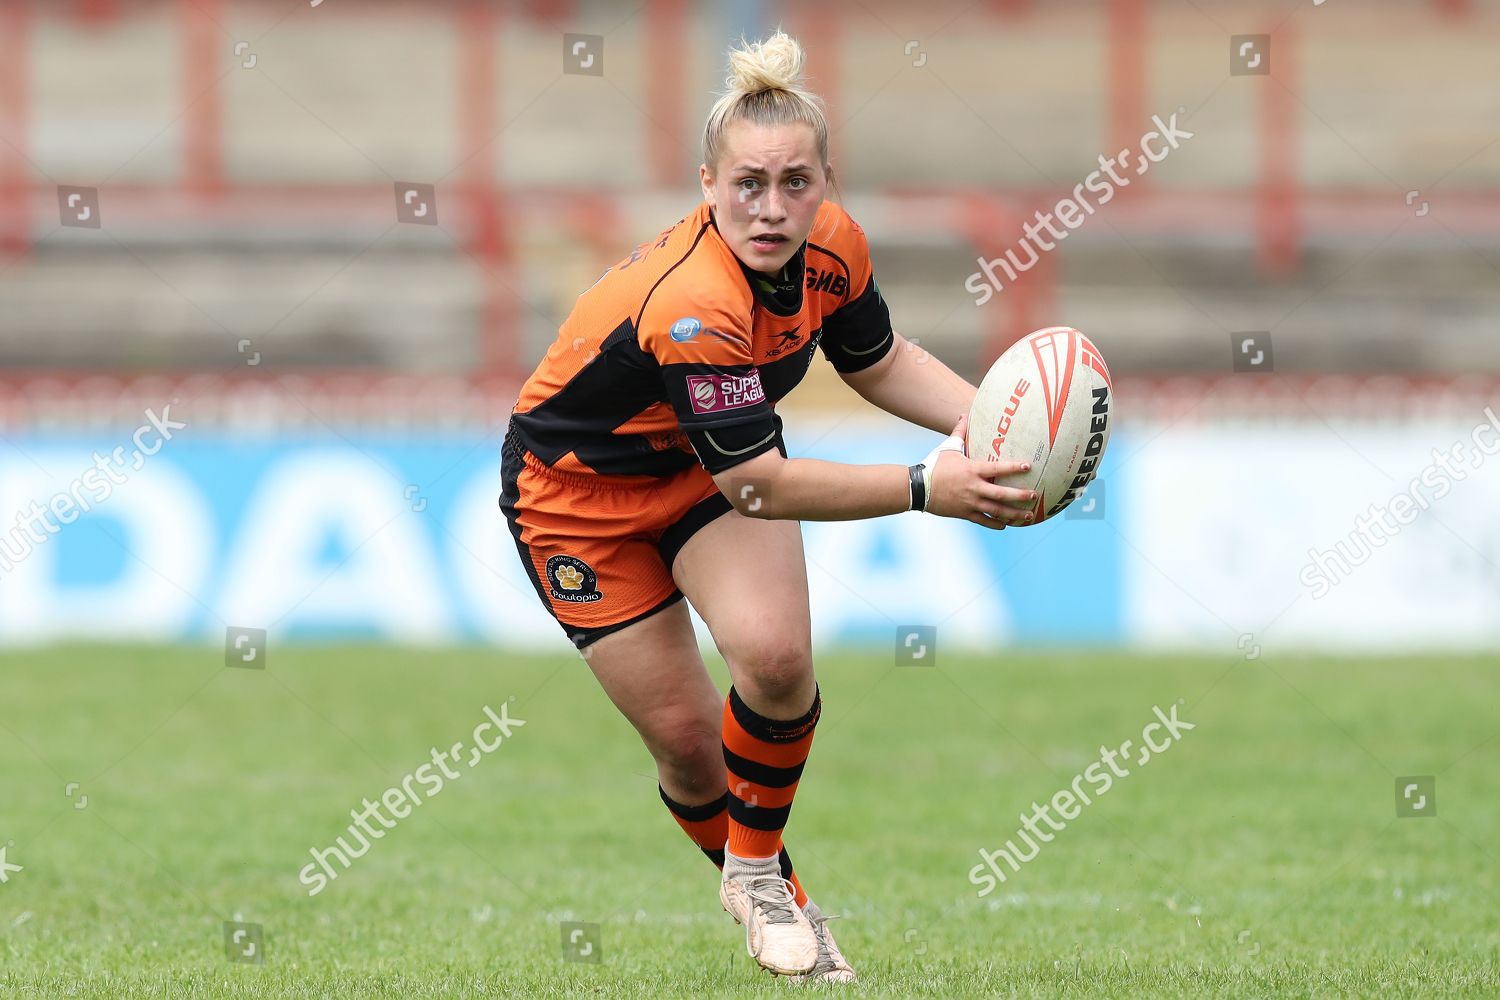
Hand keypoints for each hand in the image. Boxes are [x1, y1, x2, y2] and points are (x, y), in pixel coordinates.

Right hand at [924, 415, 1037, 529]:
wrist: (917, 487)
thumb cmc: (934, 465)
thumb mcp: (948, 448)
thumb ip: (960, 433)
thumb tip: (964, 415)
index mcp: (972, 470)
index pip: (998, 468)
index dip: (1014, 467)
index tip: (1029, 466)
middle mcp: (974, 488)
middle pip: (1002, 494)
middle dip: (1020, 496)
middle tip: (1034, 496)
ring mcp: (970, 502)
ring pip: (996, 511)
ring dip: (1014, 514)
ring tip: (1028, 516)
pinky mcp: (964, 513)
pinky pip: (983, 520)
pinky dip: (995, 524)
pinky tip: (1005, 525)